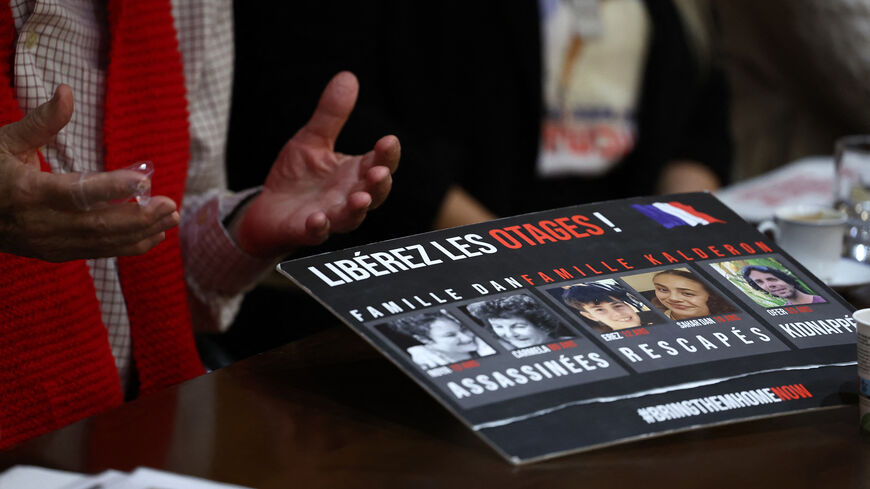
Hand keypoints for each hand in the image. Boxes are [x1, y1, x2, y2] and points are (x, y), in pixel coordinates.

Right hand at [0, 85, 179, 261]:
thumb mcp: (6, 141)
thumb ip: (42, 121)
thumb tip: (67, 91)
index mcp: (27, 191)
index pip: (77, 193)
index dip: (111, 188)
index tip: (144, 181)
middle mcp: (40, 222)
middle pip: (97, 224)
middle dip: (138, 217)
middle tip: (170, 205)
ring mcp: (48, 242)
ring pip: (101, 242)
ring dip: (141, 232)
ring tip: (171, 219)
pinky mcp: (54, 253)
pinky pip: (97, 252)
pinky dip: (128, 246)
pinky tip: (154, 235)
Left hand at [233, 72, 399, 257]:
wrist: (268, 209)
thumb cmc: (298, 177)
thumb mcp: (312, 140)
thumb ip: (331, 115)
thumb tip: (348, 76)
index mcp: (354, 173)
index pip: (379, 164)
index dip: (387, 155)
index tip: (389, 141)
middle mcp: (348, 196)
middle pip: (374, 194)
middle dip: (379, 184)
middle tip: (379, 173)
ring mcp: (330, 216)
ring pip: (351, 217)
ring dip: (357, 209)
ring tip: (359, 199)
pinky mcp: (306, 230)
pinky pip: (317, 233)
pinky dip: (319, 227)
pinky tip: (318, 219)